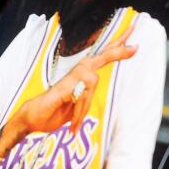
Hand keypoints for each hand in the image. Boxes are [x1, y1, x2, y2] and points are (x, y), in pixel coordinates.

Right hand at [13, 24, 136, 137]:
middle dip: (118, 50)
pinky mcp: (62, 88)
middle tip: (137, 47)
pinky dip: (78, 111)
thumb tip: (91, 97)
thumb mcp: (76, 108)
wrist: (32, 119)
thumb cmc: (53, 112)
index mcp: (82, 78)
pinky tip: (73, 123)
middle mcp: (76, 75)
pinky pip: (79, 95)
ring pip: (91, 82)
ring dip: (84, 106)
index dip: (117, 51)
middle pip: (101, 57)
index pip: (101, 60)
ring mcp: (68, 80)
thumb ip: (86, 99)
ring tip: (75, 124)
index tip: (135, 44)